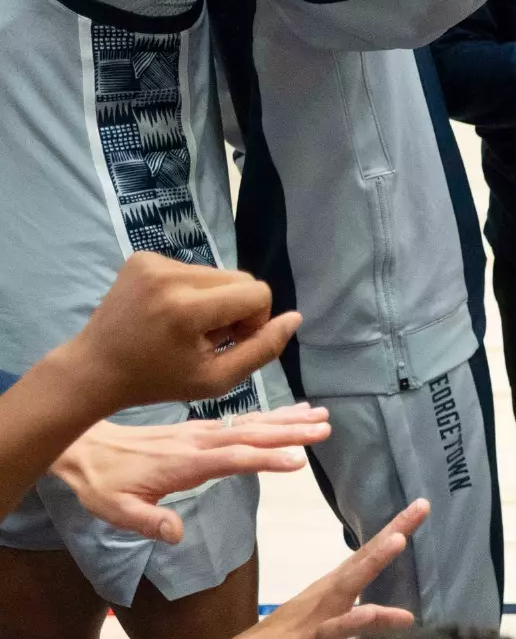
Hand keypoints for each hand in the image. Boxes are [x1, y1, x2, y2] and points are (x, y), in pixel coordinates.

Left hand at [48, 254, 300, 417]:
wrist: (97, 367)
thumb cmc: (160, 381)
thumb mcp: (218, 379)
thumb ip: (263, 349)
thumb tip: (295, 318)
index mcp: (188, 309)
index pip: (257, 293)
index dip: (255, 321)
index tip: (231, 343)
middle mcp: (171, 276)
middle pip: (240, 279)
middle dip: (237, 308)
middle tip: (211, 338)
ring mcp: (152, 262)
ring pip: (217, 274)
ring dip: (214, 300)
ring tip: (188, 328)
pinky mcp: (142, 257)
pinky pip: (192, 269)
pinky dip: (191, 292)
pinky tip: (171, 314)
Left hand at [51, 405, 328, 541]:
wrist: (80, 447)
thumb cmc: (99, 483)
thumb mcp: (114, 509)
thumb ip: (147, 521)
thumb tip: (176, 534)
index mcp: (184, 462)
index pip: (232, 459)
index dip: (265, 459)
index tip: (299, 460)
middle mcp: (197, 442)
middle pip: (251, 435)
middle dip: (289, 431)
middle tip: (325, 426)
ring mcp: (199, 433)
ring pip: (250, 424)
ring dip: (286, 420)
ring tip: (320, 415)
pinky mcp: (198, 431)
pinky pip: (240, 422)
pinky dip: (267, 417)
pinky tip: (286, 415)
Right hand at [207, 500, 427, 638]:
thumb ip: (349, 628)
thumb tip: (374, 617)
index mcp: (328, 596)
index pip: (365, 560)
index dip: (393, 535)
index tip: (421, 509)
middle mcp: (323, 599)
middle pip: (362, 561)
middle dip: (393, 533)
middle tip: (422, 506)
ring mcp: (313, 618)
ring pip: (348, 586)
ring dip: (373, 562)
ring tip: (400, 540)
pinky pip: (332, 631)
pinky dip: (354, 621)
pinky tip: (376, 612)